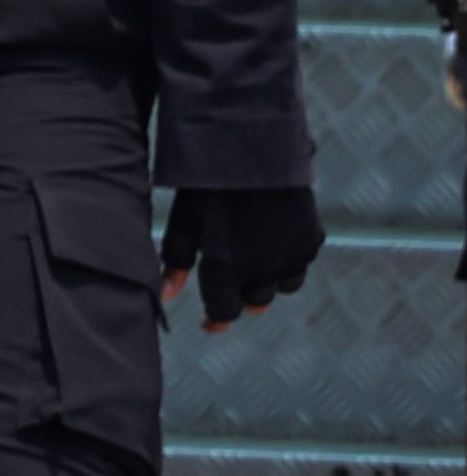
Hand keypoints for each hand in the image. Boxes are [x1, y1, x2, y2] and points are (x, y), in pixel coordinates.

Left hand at [158, 184, 323, 330]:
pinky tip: (276, 248)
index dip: (216, 321)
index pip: (225, 311)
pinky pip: (302, 264)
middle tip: (232, 288)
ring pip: (283, 286)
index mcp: (225, 266)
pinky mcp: (311, 238)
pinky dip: (289, 263)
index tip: (209, 324)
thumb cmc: (208, 185)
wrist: (254, 151)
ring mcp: (291, 254)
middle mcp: (262, 267)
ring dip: (269, 283)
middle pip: (256, 301)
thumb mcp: (183, 222)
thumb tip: (164, 296)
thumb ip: (174, 261)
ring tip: (255, 268)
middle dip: (242, 299)